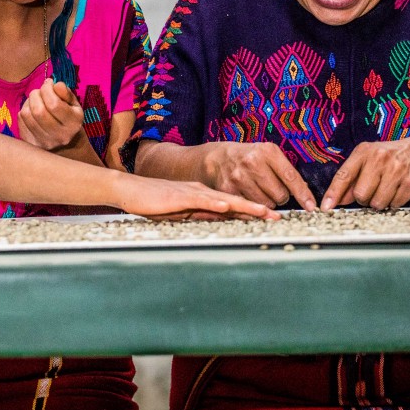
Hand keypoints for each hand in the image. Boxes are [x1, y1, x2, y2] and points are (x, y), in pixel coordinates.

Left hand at [18, 80, 86, 152]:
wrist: (66, 143)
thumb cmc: (69, 117)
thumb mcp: (73, 104)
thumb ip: (65, 92)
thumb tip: (53, 84)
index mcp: (73, 124)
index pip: (54, 104)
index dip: (47, 89)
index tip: (48, 84)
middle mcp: (59, 136)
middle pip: (38, 110)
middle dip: (36, 94)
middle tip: (40, 91)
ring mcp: (44, 142)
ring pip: (27, 114)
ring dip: (28, 101)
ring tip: (36, 100)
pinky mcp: (30, 143)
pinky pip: (20, 120)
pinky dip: (24, 110)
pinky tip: (31, 110)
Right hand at [115, 174, 279, 221]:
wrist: (130, 189)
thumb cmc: (153, 202)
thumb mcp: (182, 212)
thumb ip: (200, 214)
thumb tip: (221, 220)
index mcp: (204, 196)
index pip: (234, 205)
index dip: (254, 211)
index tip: (272, 219)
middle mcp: (203, 191)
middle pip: (236, 201)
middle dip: (258, 210)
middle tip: (279, 217)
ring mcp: (192, 192)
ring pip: (224, 199)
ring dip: (245, 206)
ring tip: (264, 212)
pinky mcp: (180, 196)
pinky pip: (201, 200)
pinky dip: (216, 203)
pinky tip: (228, 206)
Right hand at [201, 141, 317, 210]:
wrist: (218, 158)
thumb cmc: (249, 157)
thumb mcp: (268, 154)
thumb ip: (285, 170)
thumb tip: (305, 194)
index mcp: (267, 151)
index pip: (290, 177)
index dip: (303, 194)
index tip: (312, 206)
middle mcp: (252, 163)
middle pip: (280, 195)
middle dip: (281, 196)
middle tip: (273, 189)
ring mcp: (239, 177)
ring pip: (266, 204)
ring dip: (267, 202)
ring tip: (260, 191)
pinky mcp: (228, 189)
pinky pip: (250, 207)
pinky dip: (254, 206)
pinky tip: (250, 195)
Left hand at [321, 138, 409, 210]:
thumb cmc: (389, 157)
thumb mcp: (368, 160)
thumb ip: (352, 179)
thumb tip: (338, 200)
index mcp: (364, 152)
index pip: (344, 175)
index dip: (333, 193)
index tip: (326, 207)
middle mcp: (379, 158)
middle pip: (361, 194)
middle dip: (364, 198)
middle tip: (372, 190)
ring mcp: (396, 169)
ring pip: (378, 203)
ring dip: (379, 202)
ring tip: (386, 189)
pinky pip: (395, 204)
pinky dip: (394, 202)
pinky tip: (397, 190)